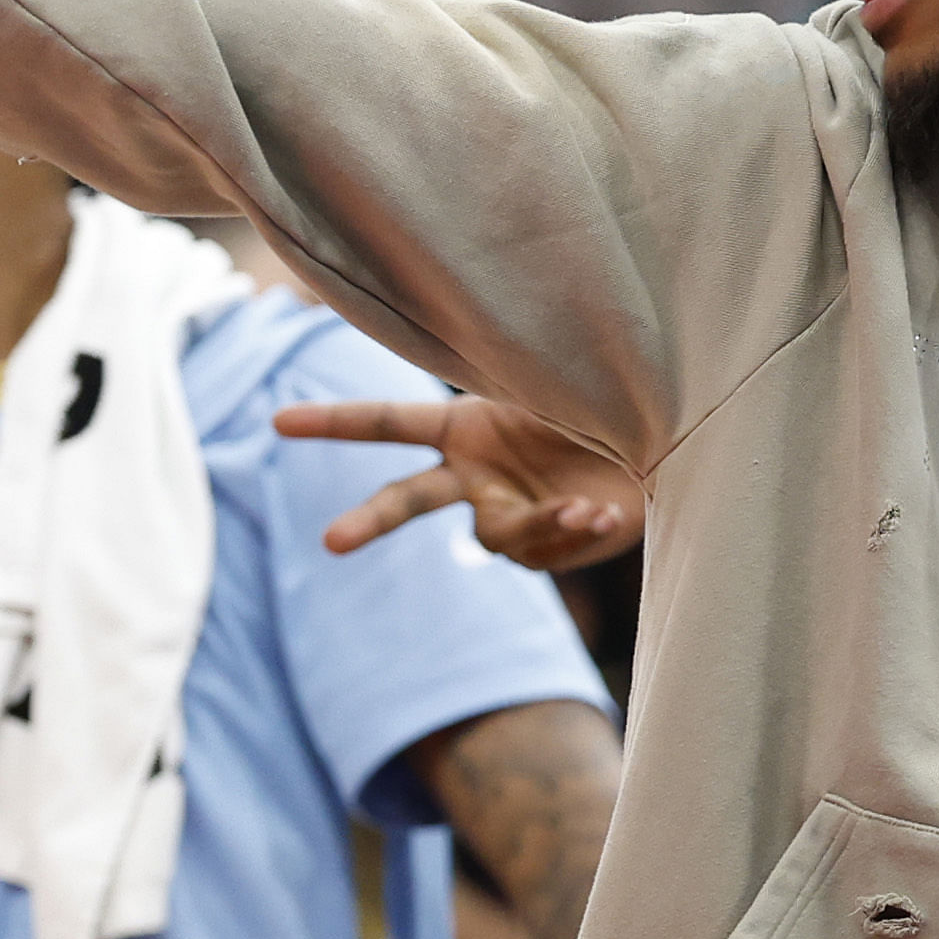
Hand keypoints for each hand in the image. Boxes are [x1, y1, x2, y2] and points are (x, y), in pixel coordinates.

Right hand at [273, 396, 644, 571]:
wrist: (662, 449)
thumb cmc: (605, 403)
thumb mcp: (559, 388)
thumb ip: (523, 400)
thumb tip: (496, 415)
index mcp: (465, 426)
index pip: (388, 425)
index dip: (332, 424)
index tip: (277, 424)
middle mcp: (474, 475)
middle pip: (406, 501)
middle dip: (369, 522)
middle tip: (329, 543)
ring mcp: (503, 514)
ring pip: (494, 538)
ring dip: (536, 524)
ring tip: (581, 506)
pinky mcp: (538, 546)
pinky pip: (537, 551)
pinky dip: (567, 533)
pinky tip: (597, 513)